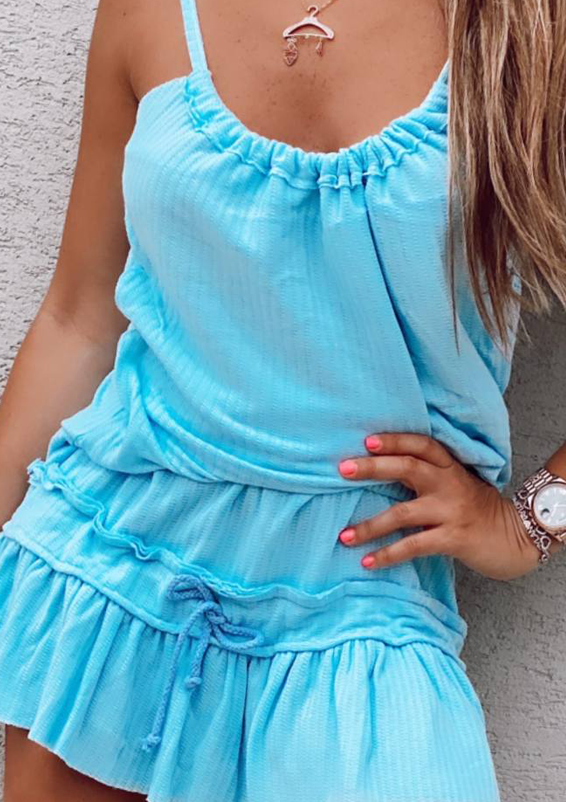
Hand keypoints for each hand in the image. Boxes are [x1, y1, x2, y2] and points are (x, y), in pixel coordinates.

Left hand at [336, 432, 563, 580]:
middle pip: (407, 467)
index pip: (421, 445)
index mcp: (449, 467)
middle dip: (372, 468)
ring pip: (403, 513)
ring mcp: (451, 511)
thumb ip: (429, 476)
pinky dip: (388, 554)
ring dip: (370, 526)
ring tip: (344, 536)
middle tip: (342, 469)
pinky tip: (367, 561)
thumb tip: (380, 472)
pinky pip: (413, 545)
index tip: (366, 441)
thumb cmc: (478, 510)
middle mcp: (449, 483)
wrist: (517, 538)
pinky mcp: (452, 538)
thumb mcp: (457, 484)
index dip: (394, 440)